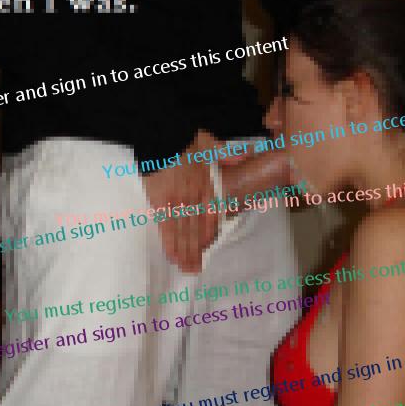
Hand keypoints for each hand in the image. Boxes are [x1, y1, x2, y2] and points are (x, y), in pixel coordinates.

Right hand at [143, 130, 218, 273]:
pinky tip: (172, 256)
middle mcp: (194, 198)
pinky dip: (169, 243)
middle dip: (195, 251)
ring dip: (184, 252)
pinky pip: (166, 227)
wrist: (162, 135)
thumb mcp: (209, 144)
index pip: (210, 215)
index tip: (206, 247)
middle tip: (194, 270)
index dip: (208, 233)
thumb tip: (244, 154)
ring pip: (182, 232)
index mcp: (206, 186)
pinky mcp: (161, 203)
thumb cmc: (185, 139)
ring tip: (185, 268)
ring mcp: (177, 202)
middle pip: (195, 229)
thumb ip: (225, 154)